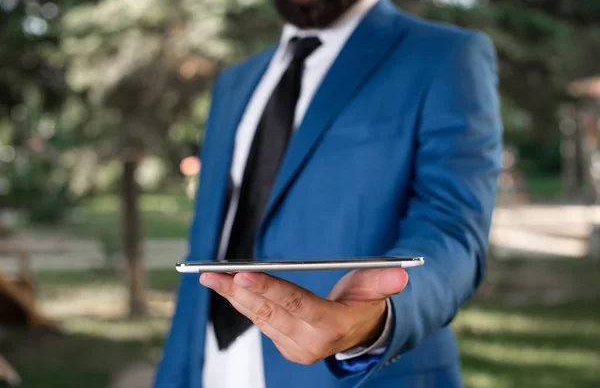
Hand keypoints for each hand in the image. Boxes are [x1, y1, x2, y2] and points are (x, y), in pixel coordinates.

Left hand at [200, 267, 408, 364]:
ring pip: (259, 317)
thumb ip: (383, 282)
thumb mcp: (375, 291)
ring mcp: (294, 347)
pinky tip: (226, 287)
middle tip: (212, 274)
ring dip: (233, 296)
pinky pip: (259, 322)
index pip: (295, 304)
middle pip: (269, 312)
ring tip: (211, 277)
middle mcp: (309, 342)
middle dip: (239, 291)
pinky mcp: (284, 345)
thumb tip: (400, 274)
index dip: (268, 288)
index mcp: (330, 326)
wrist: (359, 333)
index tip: (242, 274)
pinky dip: (242, 303)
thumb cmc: (364, 305)